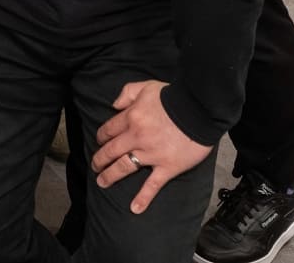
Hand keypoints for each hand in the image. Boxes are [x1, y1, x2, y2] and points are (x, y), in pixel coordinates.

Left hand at [90, 80, 213, 213]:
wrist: (198, 109)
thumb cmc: (173, 96)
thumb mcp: (146, 86)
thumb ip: (127, 93)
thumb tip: (114, 105)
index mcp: (131, 117)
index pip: (108, 130)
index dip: (101, 137)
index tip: (99, 142)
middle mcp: (136, 137)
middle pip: (111, 151)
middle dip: (100, 159)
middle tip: (95, 166)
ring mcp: (151, 154)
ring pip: (124, 167)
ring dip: (110, 176)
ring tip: (102, 182)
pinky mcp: (167, 167)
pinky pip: (152, 185)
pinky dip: (143, 198)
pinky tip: (135, 208)